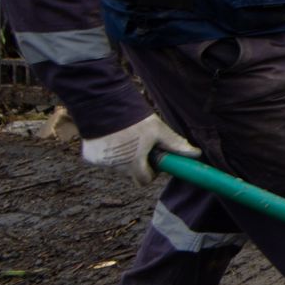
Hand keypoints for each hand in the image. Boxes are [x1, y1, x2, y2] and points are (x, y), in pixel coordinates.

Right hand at [82, 114, 199, 185]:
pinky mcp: (89, 156)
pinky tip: (110, 136)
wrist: (103, 103)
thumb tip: (196, 154)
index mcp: (133, 163)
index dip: (151, 172)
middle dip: (136, 162)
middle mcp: (115, 166)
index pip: (144, 180)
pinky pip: (103, 158)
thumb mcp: (158, 130)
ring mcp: (101, 162)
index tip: (152, 159)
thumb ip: (175, 144)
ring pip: (116, 165)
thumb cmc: (134, 118)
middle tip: (139, 144)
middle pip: (131, 172)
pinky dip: (107, 151)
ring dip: (122, 156)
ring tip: (124, 135)